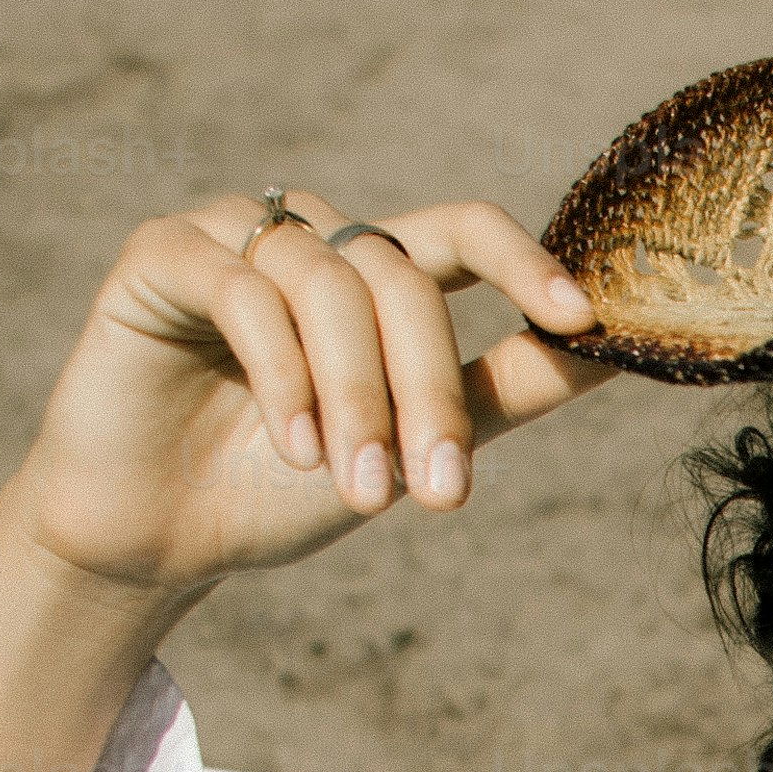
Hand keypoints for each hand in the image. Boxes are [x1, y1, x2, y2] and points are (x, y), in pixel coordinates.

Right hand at [0, 191, 610, 596]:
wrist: (154, 539)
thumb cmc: (279, 490)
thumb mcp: (410, 447)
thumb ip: (503, 391)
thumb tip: (618, 346)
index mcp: (372, 271)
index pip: (462, 231)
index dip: (525, 260)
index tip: (580, 316)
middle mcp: (306, 238)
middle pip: (400, 277)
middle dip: (428, 388)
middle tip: (439, 492)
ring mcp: (230, 235)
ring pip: (329, 286)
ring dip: (355, 396)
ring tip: (351, 487)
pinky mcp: (160, 254)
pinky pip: (244, 288)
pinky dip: (282, 372)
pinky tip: (292, 444)